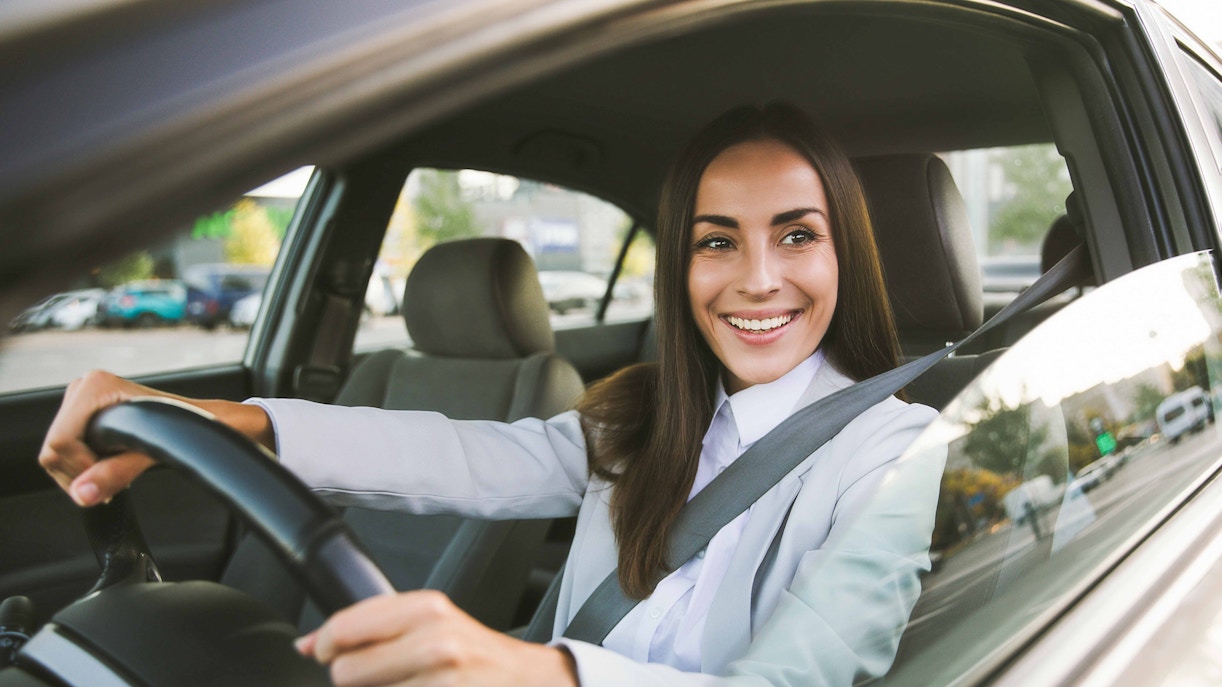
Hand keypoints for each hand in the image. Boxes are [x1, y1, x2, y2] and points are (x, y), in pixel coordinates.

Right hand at [39, 370, 163, 505]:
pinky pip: (62, 451)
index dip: (81, 468)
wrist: (188, 421)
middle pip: (53, 450)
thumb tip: (81, 494)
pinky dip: (82, 466)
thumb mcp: (147, 454)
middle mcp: (81, 387)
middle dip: (81, 473)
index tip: (110, 476)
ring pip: (54, 454)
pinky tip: (108, 465)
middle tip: (116, 479)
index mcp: (95, 387)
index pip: (61, 442)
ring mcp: (77, 400)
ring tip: (116, 469)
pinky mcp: (78, 414)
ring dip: (82, 472)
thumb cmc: (176, 431)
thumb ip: (114, 473)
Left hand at [298, 590, 578, 686]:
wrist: (526, 681)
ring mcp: (442, 682)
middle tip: (383, 676)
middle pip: (346, 673)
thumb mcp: (430, 623)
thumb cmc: (474, 654)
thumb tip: (307, 645)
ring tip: (409, 686)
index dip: (325, 646)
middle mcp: (436, 642)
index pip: (346, 626)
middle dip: (354, 680)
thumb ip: (370, 627)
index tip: (326, 653)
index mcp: (428, 608)